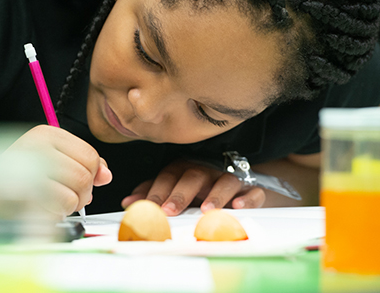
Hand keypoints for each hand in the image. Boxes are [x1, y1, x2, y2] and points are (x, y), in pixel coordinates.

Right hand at [6, 125, 111, 217]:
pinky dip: (59, 212)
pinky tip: (46, 208)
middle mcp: (37, 144)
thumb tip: (106, 175)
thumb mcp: (53, 158)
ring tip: (57, 203)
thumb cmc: (19, 174)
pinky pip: (61, 204)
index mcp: (48, 133)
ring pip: (76, 191)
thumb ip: (83, 162)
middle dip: (83, 193)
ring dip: (72, 204)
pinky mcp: (23, 190)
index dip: (92, 175)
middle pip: (85, 174)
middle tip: (72, 198)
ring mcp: (28, 166)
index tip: (84, 183)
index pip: (91, 156)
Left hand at [121, 159, 264, 215]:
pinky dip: (247, 198)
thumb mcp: (176, 187)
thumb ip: (154, 192)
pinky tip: (238, 207)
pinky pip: (251, 191)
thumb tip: (128, 202)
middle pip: (193, 176)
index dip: (158, 190)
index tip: (148, 207)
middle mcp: (207, 171)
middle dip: (180, 193)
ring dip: (215, 195)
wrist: (238, 185)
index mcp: (187, 169)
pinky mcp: (251, 189)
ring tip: (206, 210)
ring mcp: (229, 179)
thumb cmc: (202, 187)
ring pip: (223, 181)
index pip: (169, 176)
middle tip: (169, 210)